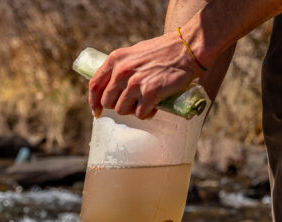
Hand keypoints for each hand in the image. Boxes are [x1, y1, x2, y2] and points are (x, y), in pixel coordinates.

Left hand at [88, 32, 202, 119]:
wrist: (187, 48)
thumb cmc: (164, 51)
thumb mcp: (135, 53)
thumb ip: (122, 67)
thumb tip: (113, 86)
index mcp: (116, 60)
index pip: (94, 85)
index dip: (94, 102)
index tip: (97, 111)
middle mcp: (122, 71)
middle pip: (108, 102)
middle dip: (119, 106)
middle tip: (133, 104)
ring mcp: (135, 83)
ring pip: (122, 110)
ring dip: (133, 111)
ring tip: (146, 103)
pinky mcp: (150, 93)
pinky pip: (140, 114)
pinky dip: (147, 114)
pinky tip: (155, 107)